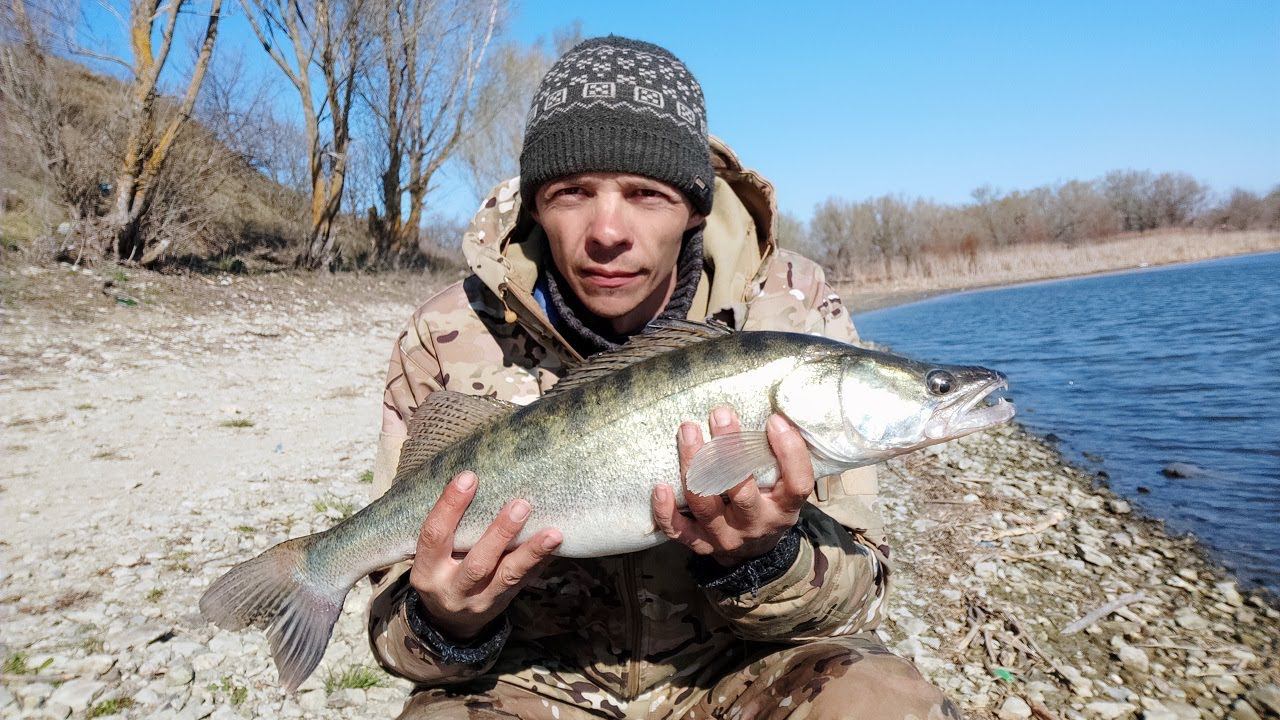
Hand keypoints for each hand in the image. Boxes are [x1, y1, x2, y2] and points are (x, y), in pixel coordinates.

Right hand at [410, 472, 561, 641]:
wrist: (449, 621)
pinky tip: (557, 544)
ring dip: (531, 552)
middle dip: (500, 533)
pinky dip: (541, 561)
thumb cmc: (441, 570)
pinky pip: (525, 581)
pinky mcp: (502, 603)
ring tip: (553, 533)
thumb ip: (449, 528)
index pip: (434, 536)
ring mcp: (479, 600)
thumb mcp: (432, 556)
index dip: (450, 506)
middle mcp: (451, 588)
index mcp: (427, 570)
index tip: (469, 477)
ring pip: (508, 576)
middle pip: (477, 563)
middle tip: (521, 504)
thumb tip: (476, 480)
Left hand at [651, 406, 814, 565]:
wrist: (754, 553)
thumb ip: (780, 457)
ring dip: (694, 466)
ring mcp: (725, 537)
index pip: (797, 484)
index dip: (789, 453)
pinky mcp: (700, 544)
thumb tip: (773, 411)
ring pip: (705, 505)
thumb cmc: (769, 505)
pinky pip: (678, 530)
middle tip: (721, 414)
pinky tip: (660, 486)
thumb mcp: (785, 487)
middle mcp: (755, 524)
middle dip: (729, 451)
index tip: (775, 420)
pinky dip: (665, 511)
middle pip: (742, 492)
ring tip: (688, 430)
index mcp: (784, 509)